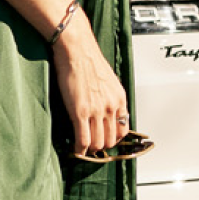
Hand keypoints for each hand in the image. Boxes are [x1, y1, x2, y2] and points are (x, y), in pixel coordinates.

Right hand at [51, 13, 130, 157]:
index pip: (123, 130)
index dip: (113, 138)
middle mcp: (111, 107)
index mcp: (120, 99)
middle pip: (110, 140)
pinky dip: (79, 150)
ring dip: (90, 149)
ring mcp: (96, 111)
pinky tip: (75, 151)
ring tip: (82, 148)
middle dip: (100, 146)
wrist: (77, 49)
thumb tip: (106, 110)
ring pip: (98, 143)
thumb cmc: (88, 60)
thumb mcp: (108, 80)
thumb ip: (110, 97)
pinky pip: (83, 139)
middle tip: (91, 146)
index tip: (104, 140)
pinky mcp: (80, 112)